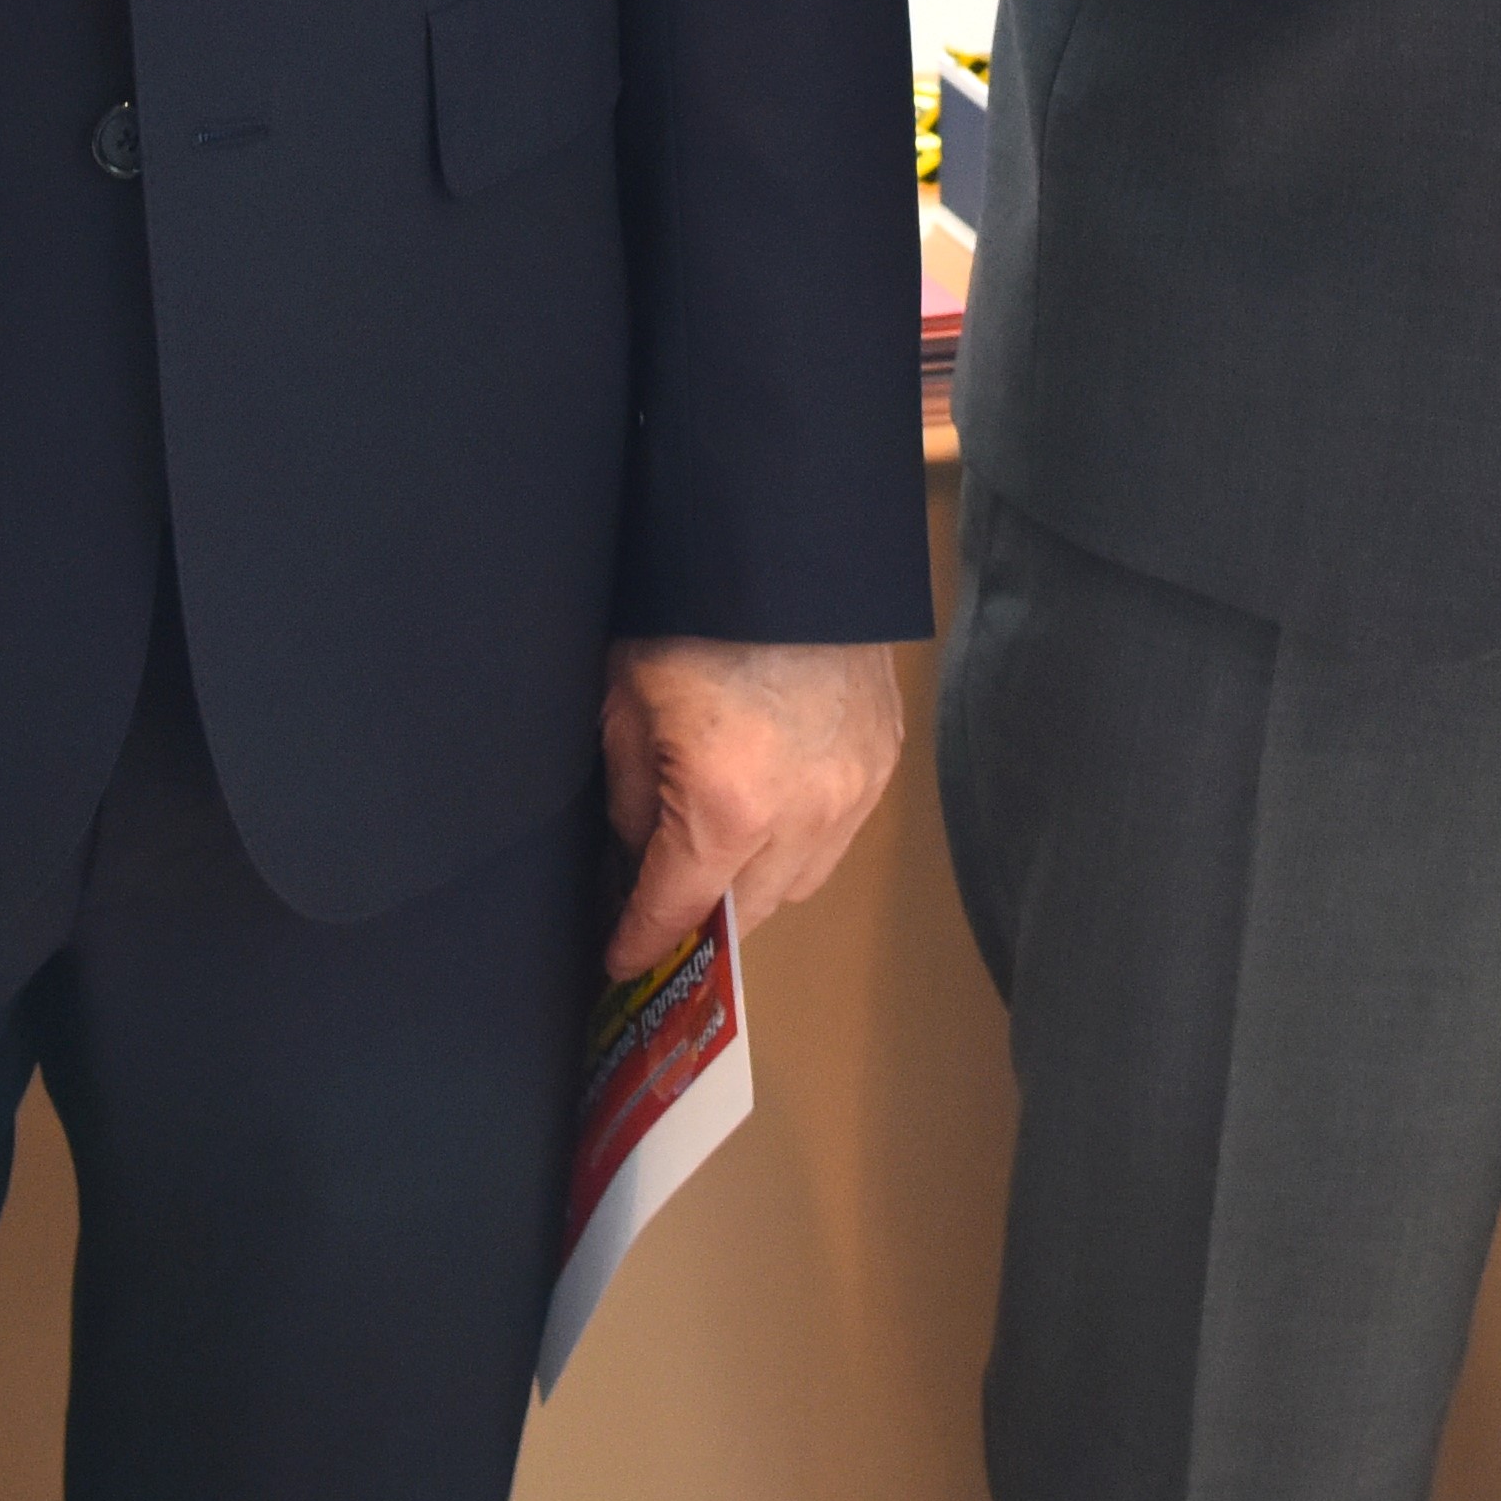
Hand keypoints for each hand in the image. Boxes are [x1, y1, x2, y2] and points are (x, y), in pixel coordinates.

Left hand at [596, 634, 904, 973]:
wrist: (785, 538)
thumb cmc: (690, 611)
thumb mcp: (624, 703)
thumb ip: (629, 799)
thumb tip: (637, 853)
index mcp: (729, 806)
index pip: (676, 910)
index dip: (640, 942)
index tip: (619, 962)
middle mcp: (803, 816)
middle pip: (744, 913)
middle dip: (696, 923)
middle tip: (655, 916)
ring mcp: (853, 792)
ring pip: (797, 884)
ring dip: (752, 888)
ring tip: (708, 869)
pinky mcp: (881, 763)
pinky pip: (835, 838)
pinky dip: (796, 845)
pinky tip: (763, 821)